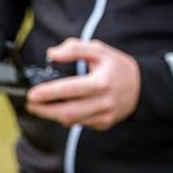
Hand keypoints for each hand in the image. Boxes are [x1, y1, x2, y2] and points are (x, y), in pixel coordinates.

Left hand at [26, 38, 140, 129]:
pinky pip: (79, 124)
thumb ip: (74, 49)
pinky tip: (59, 110)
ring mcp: (104, 116)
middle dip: (43, 110)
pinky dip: (66, 118)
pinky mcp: (104, 124)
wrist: (142, 87)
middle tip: (29, 104)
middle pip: (67, 112)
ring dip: (51, 115)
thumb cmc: (117, 67)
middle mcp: (103, 102)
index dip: (49, 93)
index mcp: (102, 82)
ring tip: (39, 107)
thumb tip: (51, 54)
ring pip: (71, 121)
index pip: (70, 90)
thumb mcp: (99, 50)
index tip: (32, 94)